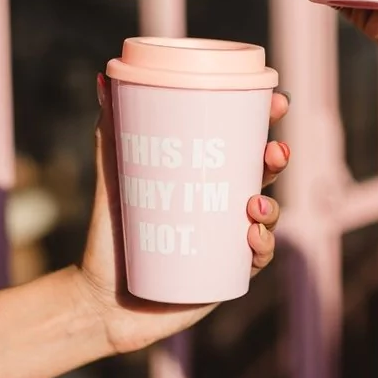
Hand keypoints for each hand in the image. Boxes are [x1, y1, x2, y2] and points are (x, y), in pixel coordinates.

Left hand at [77, 75, 289, 354]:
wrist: (100, 301)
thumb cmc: (109, 235)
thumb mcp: (113, 179)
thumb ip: (110, 133)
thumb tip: (103, 76)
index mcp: (207, 177)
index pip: (244, 143)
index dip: (267, 122)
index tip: (277, 102)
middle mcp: (223, 206)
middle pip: (263, 177)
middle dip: (277, 160)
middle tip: (274, 151)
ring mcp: (228, 241)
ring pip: (266, 218)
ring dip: (272, 207)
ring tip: (253, 205)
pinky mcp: (227, 275)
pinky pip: (256, 260)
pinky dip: (262, 247)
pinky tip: (252, 239)